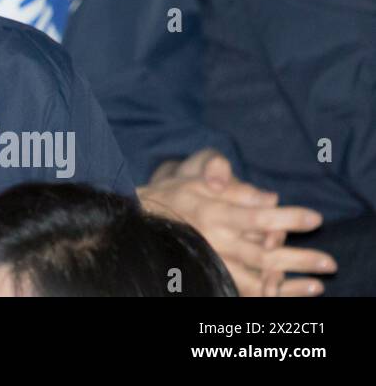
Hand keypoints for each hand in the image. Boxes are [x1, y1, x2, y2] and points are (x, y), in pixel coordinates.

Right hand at [139, 149, 336, 296]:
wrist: (141, 215)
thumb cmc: (176, 191)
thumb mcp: (197, 176)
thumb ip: (233, 187)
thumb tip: (268, 197)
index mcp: (213, 213)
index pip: (257, 217)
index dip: (288, 218)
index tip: (315, 218)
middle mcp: (213, 241)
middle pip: (263, 255)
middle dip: (299, 259)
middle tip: (329, 262)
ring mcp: (211, 262)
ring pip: (255, 279)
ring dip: (288, 285)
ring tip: (317, 286)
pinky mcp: (209, 274)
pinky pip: (242, 290)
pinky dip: (267, 294)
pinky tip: (288, 294)